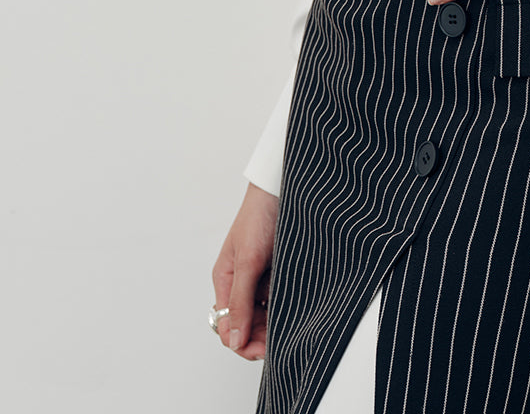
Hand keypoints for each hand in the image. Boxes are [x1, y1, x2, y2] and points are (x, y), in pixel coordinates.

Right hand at [211, 181, 277, 360]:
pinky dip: (285, 307)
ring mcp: (260, 277)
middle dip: (260, 337)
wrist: (284, 188)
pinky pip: (278, 298)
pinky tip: (296, 309)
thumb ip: (239, 301)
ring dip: (274, 323)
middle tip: (281, 342)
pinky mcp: (278, 271)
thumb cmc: (259, 216)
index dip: (242, 342)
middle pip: (246, 323)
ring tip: (291, 326)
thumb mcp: (248, 261)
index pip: (227, 325)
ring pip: (264, 314)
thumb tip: (233, 340)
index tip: (262, 350)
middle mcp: (241, 282)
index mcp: (225, 280)